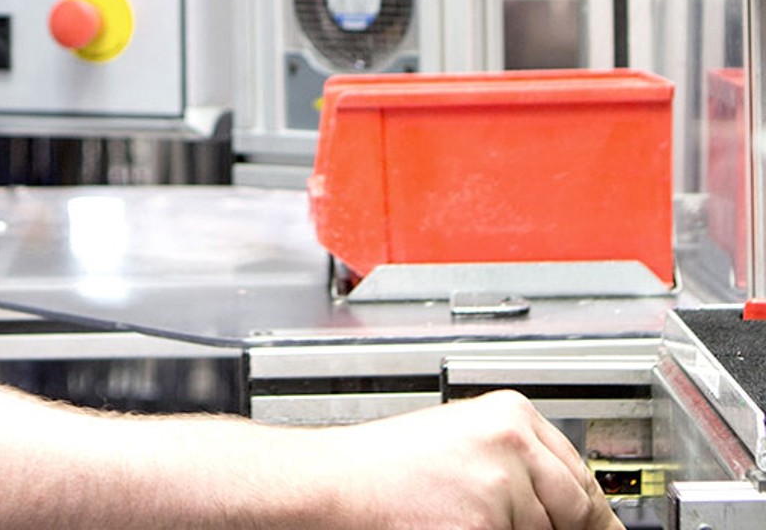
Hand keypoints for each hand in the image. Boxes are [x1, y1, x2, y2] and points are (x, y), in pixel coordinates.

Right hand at [310, 390, 623, 529]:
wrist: (335, 482)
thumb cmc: (384, 466)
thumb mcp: (460, 443)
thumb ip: (517, 464)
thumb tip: (573, 505)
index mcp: (509, 413)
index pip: (578, 470)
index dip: (586, 509)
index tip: (596, 525)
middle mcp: (513, 441)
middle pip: (578, 505)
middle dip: (561, 527)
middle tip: (516, 522)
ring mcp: (503, 484)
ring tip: (464, 516)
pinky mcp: (488, 524)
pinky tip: (457, 523)